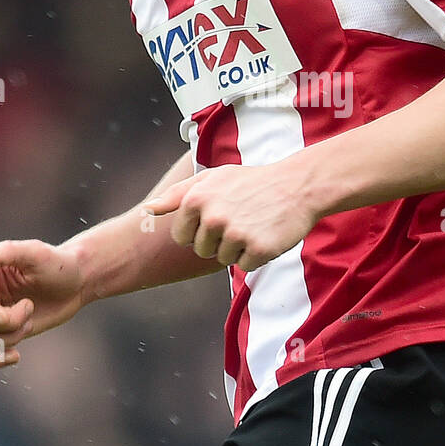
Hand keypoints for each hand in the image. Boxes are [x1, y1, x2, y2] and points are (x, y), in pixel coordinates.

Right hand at [0, 240, 85, 366]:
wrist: (76, 282)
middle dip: (6, 322)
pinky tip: (16, 357)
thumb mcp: (37, 254)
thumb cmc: (57, 263)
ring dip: (7, 337)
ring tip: (29, 322)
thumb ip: (10, 252)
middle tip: (30, 306)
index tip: (4, 315)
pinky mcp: (4, 331)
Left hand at [145, 162, 317, 272]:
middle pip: (201, 250)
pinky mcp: (257, 249)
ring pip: (222, 259)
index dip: (199, 230)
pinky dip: (255, 255)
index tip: (218, 215)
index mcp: (196, 199)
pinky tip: (265, 233)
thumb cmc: (250, 182)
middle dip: (218, 240)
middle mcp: (212, 217)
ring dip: (237, 248)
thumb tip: (147, 210)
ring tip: (253, 224)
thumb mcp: (210, 179)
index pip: (181, 236)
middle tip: (240, 219)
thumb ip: (176, 195)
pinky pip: (244, 266)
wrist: (297, 185)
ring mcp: (235, 234)